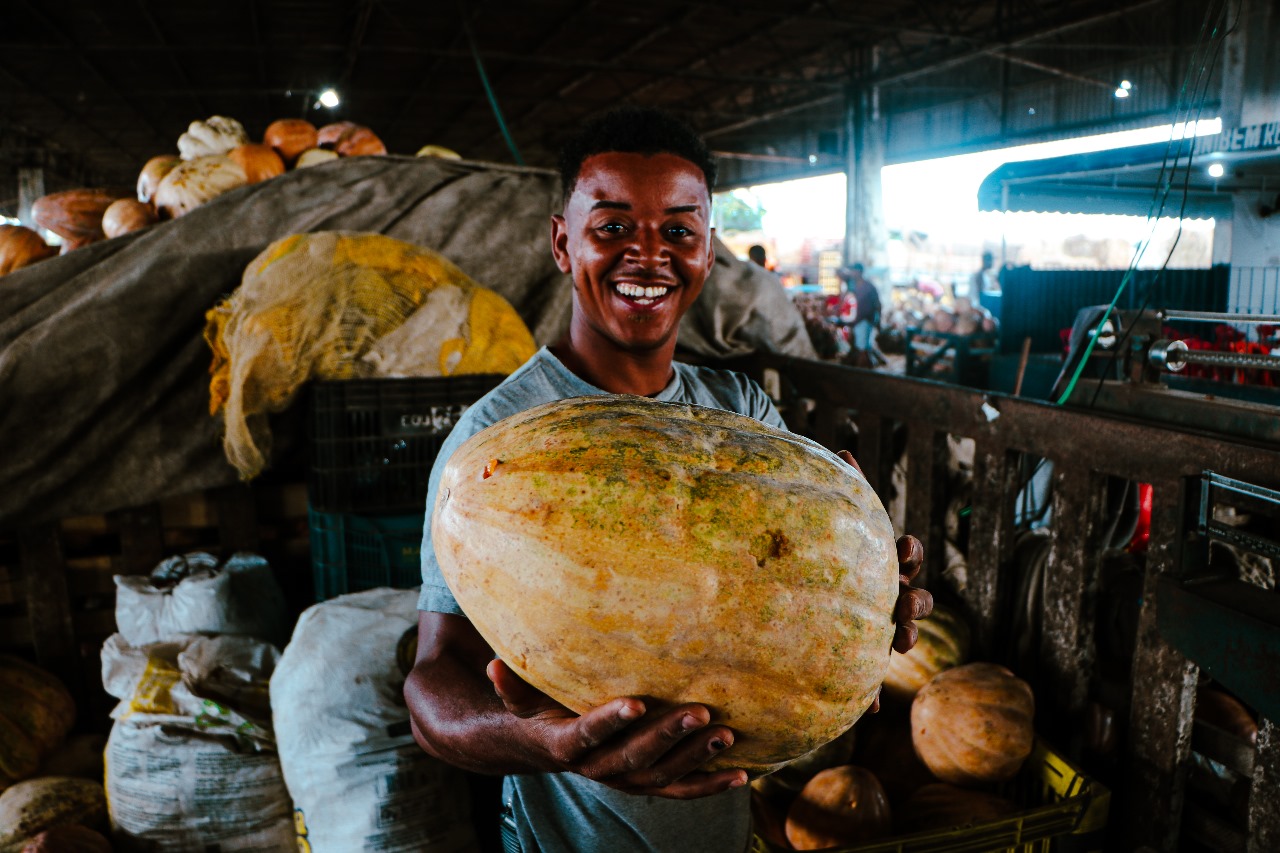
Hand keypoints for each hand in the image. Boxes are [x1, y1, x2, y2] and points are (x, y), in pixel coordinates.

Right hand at [486, 659, 746, 798]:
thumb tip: (494, 663)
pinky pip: (681, 790)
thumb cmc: (538, 711)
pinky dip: (711, 785)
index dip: (610, 721)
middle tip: (701, 711)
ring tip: (725, 735)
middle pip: (634, 758)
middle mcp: (597, 769)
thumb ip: (512, 686)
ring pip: (662, 777)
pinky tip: (742, 775)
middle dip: (668, 736)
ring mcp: (625, 780)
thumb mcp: (522, 699)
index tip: (636, 702)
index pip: (586, 735)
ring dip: (696, 759)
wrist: (547, 747)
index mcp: (565, 746)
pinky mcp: (647, 784)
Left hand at [838, 451, 932, 712]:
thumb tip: (843, 450)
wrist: (802, 570)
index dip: (908, 552)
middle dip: (916, 601)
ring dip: (904, 638)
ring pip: (900, 635)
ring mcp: (875, 623)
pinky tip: (868, 708)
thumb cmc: (822, 540)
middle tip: (906, 604)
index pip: (906, 555)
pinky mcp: (856, 652)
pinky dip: (870, 692)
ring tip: (900, 642)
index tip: (902, 547)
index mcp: (882, 560)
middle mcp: (886, 592)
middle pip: (915, 598)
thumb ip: (843, 486)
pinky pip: (867, 677)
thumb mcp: (833, 515)